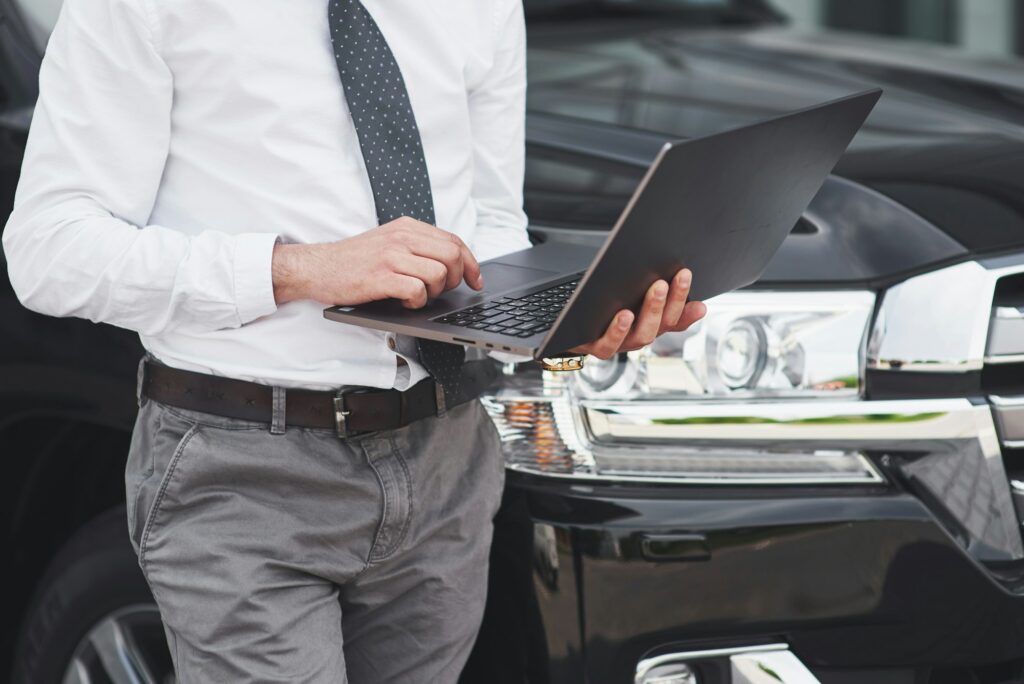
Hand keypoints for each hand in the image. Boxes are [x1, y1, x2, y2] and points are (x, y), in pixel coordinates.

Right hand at [272, 216, 482, 307]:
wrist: (317, 267)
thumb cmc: (354, 260)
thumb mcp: (389, 242)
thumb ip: (417, 247)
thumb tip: (452, 263)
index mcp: (407, 227)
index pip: (454, 241)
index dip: (470, 263)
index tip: (475, 280)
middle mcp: (402, 237)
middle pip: (452, 256)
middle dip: (455, 279)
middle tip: (440, 290)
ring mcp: (391, 256)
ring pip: (438, 274)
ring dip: (434, 293)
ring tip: (417, 296)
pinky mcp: (381, 277)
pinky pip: (417, 291)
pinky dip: (417, 302)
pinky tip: (404, 302)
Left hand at [569, 269, 705, 359]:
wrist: (566, 325)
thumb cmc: (601, 305)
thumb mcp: (631, 295)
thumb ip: (655, 292)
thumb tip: (681, 280)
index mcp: (649, 323)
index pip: (676, 320)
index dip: (690, 313)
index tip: (701, 299)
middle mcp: (637, 336)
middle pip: (662, 324)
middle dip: (672, 300)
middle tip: (676, 277)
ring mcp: (619, 344)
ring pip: (642, 336)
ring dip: (652, 311)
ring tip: (656, 289)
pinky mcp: (595, 347)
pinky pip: (610, 345)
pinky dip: (619, 330)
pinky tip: (624, 314)